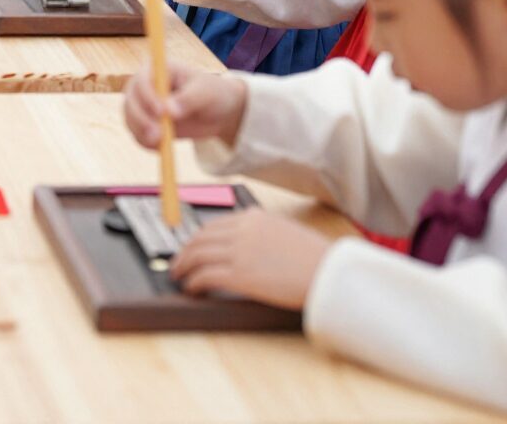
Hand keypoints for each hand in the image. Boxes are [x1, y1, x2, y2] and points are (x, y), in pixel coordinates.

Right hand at [124, 65, 246, 149]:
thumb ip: (188, 99)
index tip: (161, 113)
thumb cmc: (212, 94)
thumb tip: (169, 111)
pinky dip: (146, 143)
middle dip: (140, 119)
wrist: (216, 112)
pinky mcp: (145, 124)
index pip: (143, 80)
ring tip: (162, 143)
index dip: (148, 96)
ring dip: (141, 133)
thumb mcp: (205, 93)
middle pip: (131, 101)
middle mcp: (145, 86)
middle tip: (157, 136)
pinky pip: (138, 135)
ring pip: (131, 119)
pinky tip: (161, 147)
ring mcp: (142, 105)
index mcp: (158, 70)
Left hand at [168, 209, 329, 309]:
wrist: (328, 272)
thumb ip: (261, 234)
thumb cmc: (314, 258)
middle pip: (201, 238)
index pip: (214, 225)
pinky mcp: (240, 275)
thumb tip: (244, 246)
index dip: (197, 238)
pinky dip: (194, 282)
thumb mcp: (284, 232)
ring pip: (198, 255)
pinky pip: (206, 276)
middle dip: (185, 251)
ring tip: (179, 277)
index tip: (191, 247)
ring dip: (184, 266)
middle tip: (177, 263)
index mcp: (253, 217)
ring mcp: (239, 251)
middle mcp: (242, 230)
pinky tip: (192, 289)